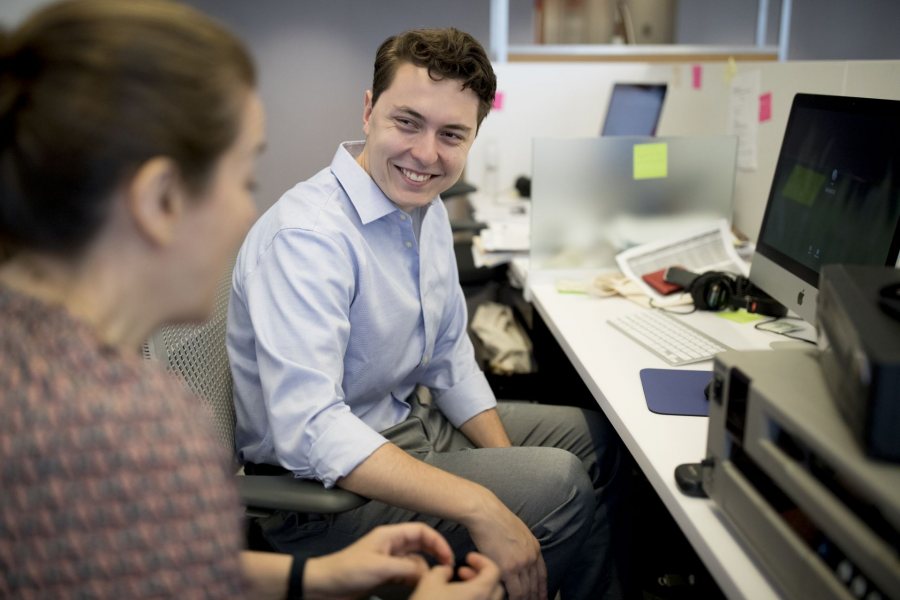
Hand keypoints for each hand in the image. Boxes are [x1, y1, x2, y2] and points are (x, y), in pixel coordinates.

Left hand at [303, 523, 452, 598]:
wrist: (325, 585)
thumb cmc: (345, 570)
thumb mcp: (380, 567)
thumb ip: (407, 567)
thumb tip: (428, 570)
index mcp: (389, 536)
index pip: (421, 530)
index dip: (437, 541)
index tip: (447, 556)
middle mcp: (391, 545)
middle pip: (421, 545)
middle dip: (435, 554)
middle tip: (446, 568)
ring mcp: (388, 559)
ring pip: (416, 561)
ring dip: (424, 570)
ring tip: (428, 581)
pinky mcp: (385, 573)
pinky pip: (407, 573)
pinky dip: (414, 578)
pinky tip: (415, 585)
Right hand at [410, 552, 503, 599]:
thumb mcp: (430, 581)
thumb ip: (442, 570)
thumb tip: (447, 571)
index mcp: (480, 592)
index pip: (494, 571)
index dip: (482, 561)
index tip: (468, 558)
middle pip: (495, 587)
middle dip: (480, 576)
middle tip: (462, 572)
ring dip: (478, 591)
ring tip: (458, 589)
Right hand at [468, 497, 547, 599]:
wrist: (485, 512)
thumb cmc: (494, 518)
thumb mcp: (516, 530)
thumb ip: (521, 544)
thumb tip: (517, 552)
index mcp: (534, 547)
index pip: (542, 574)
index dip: (542, 588)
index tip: (542, 597)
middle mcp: (531, 556)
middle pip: (535, 584)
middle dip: (535, 597)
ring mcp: (521, 563)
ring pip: (526, 591)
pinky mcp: (508, 568)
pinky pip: (514, 591)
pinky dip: (514, 599)